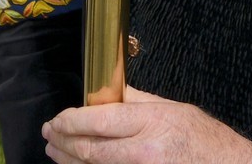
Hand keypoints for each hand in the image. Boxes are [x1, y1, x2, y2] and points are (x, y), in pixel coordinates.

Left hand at [43, 87, 251, 163]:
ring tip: (55, 152)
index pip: (99, 120)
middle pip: (90, 150)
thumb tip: (106, 94)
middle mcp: (144, 152)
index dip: (71, 120)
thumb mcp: (171, 108)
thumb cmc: (202, 138)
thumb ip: (136, 101)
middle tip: (49, 134)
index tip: (58, 118)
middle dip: (62, 142)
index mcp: (151, 122)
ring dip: (68, 161)